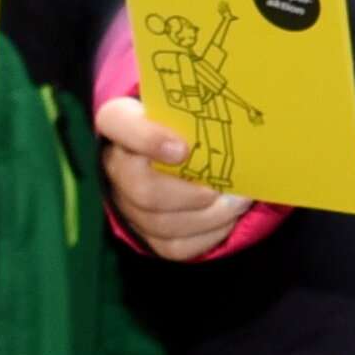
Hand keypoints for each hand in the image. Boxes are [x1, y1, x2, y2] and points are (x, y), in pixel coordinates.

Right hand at [95, 94, 250, 261]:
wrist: (172, 151)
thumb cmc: (182, 123)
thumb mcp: (185, 108)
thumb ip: (198, 111)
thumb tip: (238, 123)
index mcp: (119, 121)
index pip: (117, 122)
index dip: (148, 138)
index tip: (183, 149)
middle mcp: (115, 165)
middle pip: (142, 189)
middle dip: (189, 194)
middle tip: (221, 189)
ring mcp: (126, 203)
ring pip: (160, 223)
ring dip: (207, 217)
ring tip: (237, 203)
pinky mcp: (145, 233)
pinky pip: (174, 246)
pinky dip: (207, 235)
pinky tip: (227, 219)